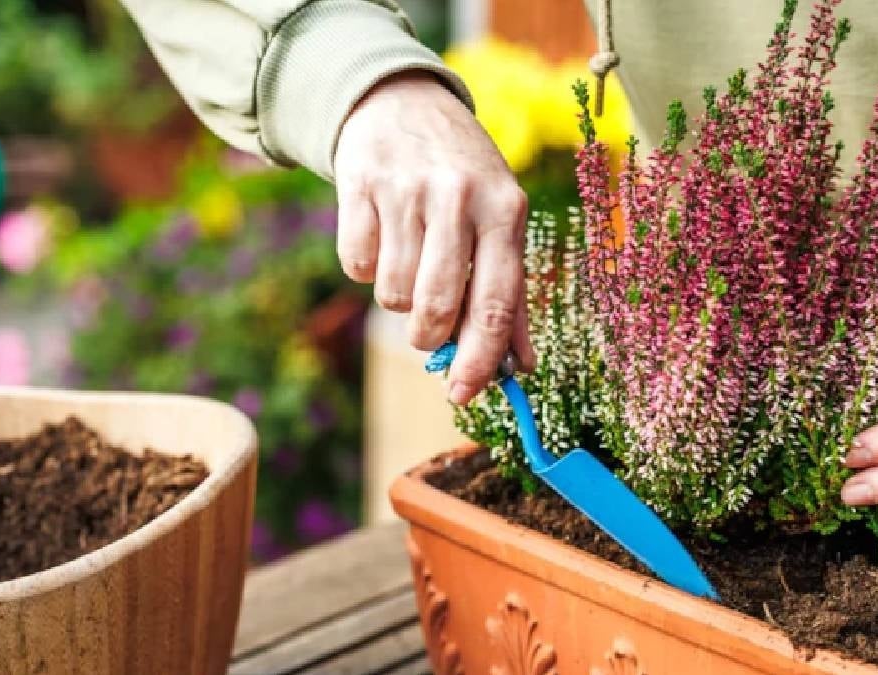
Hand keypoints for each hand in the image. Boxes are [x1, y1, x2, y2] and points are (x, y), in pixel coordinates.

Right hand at [334, 72, 534, 403]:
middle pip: (436, 307)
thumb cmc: (463, 178)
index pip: (496, 302)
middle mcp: (459, 197)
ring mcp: (407, 188)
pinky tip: (382, 235)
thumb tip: (521, 369)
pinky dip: (366, 266)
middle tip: (430, 330)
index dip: (480, 359)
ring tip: (410, 261)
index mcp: (505, 210)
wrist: (403, 104)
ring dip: (398, 298)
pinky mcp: (360, 184)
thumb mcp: (500, 220)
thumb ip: (511, 297)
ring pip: (393, 293)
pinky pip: (356, 265)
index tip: (465, 394)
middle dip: (430, 336)